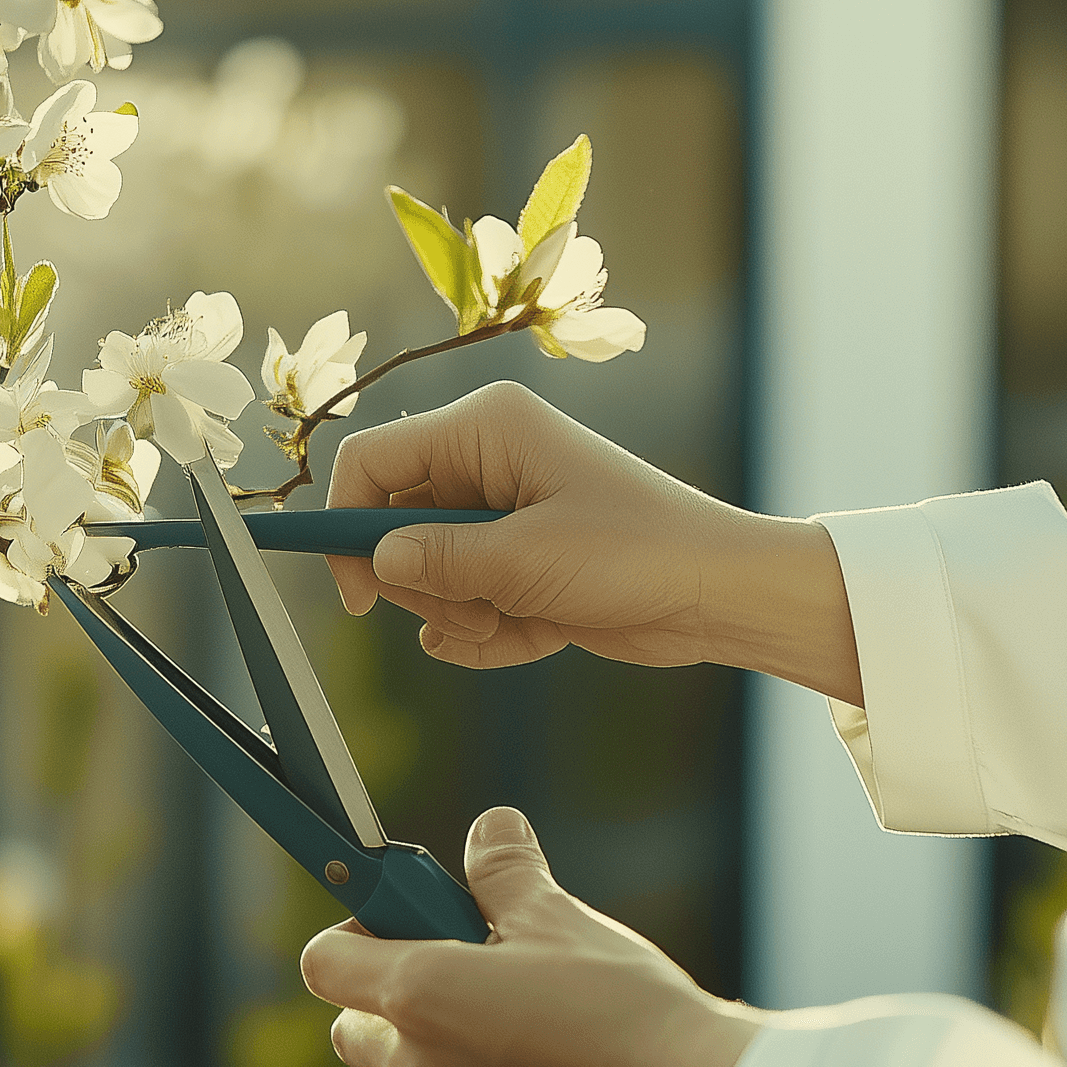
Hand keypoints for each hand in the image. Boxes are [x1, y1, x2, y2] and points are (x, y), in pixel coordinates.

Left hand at [300, 807, 760, 1066]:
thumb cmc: (616, 994)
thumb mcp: (553, 912)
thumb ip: (504, 870)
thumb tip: (490, 828)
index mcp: (415, 996)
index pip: (323, 963)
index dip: (354, 933)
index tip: (404, 918)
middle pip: (356, 1032)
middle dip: (390, 998)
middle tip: (463, 966)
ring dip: (447, 1051)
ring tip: (524, 1017)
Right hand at [325, 381, 861, 701]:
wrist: (720, 595)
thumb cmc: (637, 553)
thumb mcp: (525, 561)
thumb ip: (437, 561)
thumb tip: (373, 561)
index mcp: (486, 428)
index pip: (371, 459)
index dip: (346, 523)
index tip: (356, 594)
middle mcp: (488, 460)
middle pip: (393, 524)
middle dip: (421, 583)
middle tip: (470, 613)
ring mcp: (505, 513)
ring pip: (428, 571)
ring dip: (459, 613)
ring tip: (512, 623)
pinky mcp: (522, 561)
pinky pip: (467, 601)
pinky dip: (488, 632)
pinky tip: (531, 638)